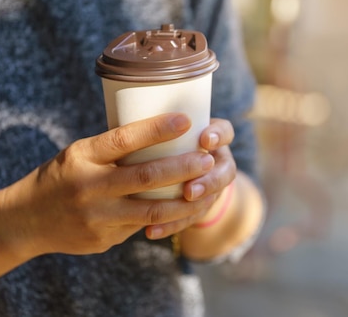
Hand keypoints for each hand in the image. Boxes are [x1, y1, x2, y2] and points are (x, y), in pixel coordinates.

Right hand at [2, 113, 216, 257]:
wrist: (26, 221)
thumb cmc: (61, 176)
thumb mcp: (79, 154)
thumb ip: (112, 150)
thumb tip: (161, 137)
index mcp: (82, 157)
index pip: (124, 138)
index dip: (157, 128)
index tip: (185, 119)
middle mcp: (89, 187)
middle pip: (145, 176)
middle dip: (182, 167)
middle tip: (207, 159)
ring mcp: (96, 218)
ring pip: (151, 211)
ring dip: (184, 200)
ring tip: (204, 188)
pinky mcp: (103, 240)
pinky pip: (142, 227)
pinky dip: (165, 218)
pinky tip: (183, 210)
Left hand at [145, 118, 236, 238]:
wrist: (170, 173)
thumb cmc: (156, 142)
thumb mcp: (160, 131)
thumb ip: (149, 128)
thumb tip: (121, 116)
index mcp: (210, 137)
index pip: (225, 132)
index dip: (218, 135)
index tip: (204, 139)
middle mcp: (215, 161)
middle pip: (225, 170)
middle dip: (208, 181)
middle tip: (189, 190)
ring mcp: (210, 186)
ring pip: (211, 198)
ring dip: (194, 206)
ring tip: (177, 210)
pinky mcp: (197, 208)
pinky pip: (188, 219)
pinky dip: (170, 225)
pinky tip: (151, 231)